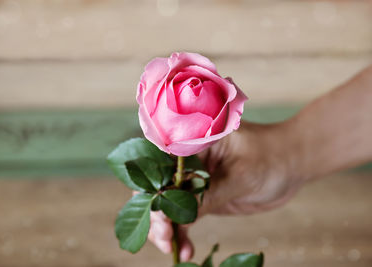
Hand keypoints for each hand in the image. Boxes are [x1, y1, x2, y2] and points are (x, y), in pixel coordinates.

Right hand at [147, 120, 304, 260]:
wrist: (292, 163)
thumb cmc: (271, 156)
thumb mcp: (241, 175)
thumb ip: (210, 193)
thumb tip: (178, 216)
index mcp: (192, 139)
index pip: (161, 163)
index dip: (153, 188)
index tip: (158, 213)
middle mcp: (187, 158)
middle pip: (159, 186)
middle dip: (156, 212)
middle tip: (164, 238)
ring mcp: (194, 177)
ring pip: (169, 204)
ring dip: (167, 227)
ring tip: (172, 249)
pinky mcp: (202, 194)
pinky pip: (185, 214)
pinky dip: (182, 233)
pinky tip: (185, 250)